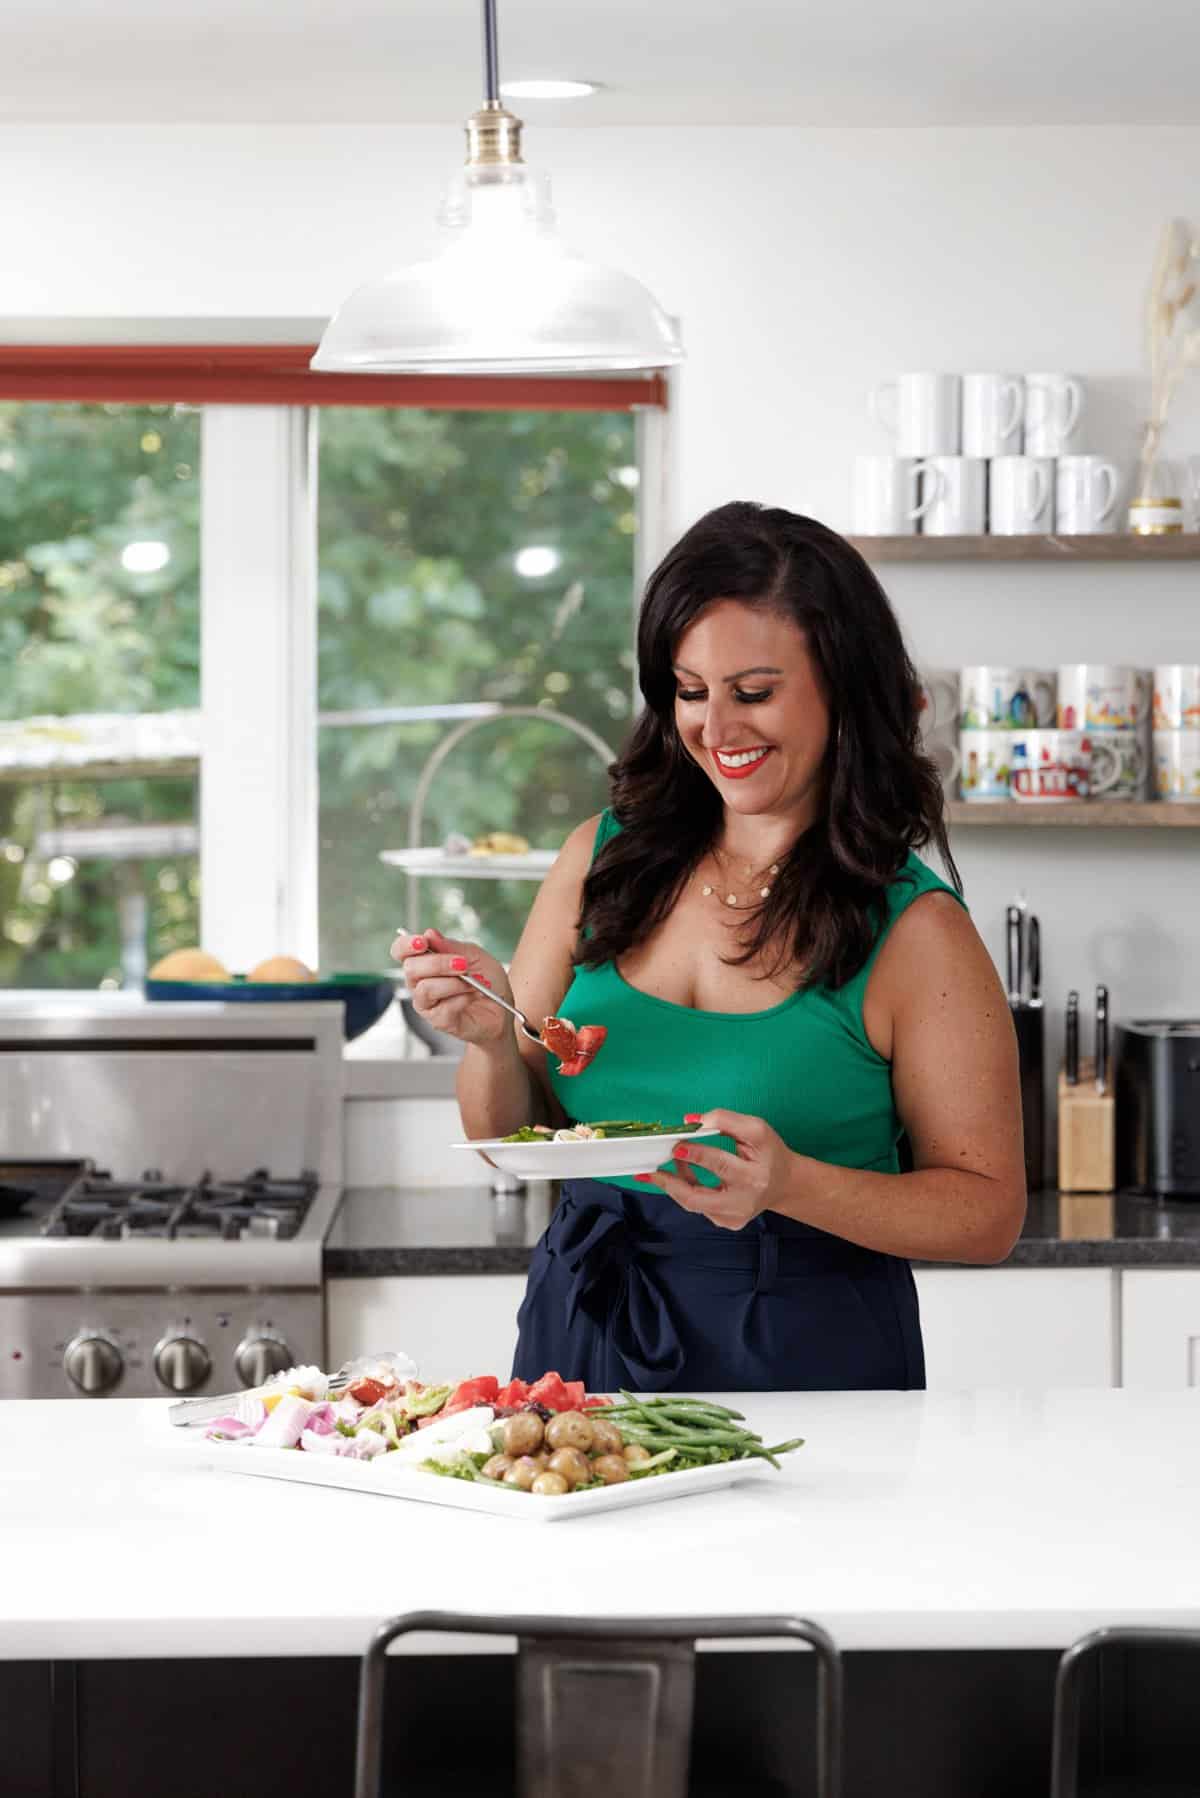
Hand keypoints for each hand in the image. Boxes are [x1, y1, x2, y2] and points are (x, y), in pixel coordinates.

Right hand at [390, 925, 514, 1049]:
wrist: (502, 1007)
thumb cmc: (486, 979)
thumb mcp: (474, 955)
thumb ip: (452, 946)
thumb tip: (430, 934)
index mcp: (424, 962)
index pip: (400, 951)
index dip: (406, 945)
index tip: (423, 942)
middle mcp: (419, 982)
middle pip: (410, 968)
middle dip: (438, 963)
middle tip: (463, 964)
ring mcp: (427, 1003)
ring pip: (425, 989)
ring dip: (453, 982)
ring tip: (473, 983)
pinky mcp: (438, 1020)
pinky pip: (443, 1008)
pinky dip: (462, 998)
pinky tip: (472, 996)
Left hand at [637, 1107, 794, 1231]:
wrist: (783, 1183)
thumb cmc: (768, 1153)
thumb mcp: (755, 1129)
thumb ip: (724, 1120)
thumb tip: (690, 1121)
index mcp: (755, 1176)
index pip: (721, 1165)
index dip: (697, 1155)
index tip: (677, 1144)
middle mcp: (744, 1202)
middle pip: (698, 1198)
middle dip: (671, 1182)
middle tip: (651, 1170)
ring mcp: (734, 1217)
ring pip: (693, 1204)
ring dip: (673, 1183)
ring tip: (659, 1167)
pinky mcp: (727, 1222)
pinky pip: (698, 1206)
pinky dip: (684, 1189)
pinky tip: (680, 1173)